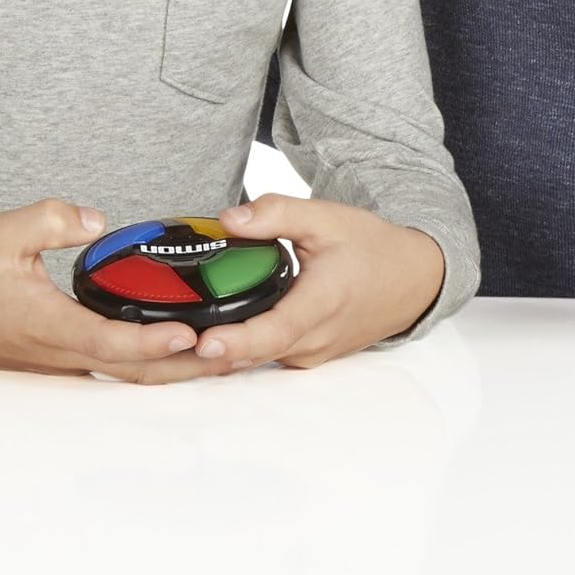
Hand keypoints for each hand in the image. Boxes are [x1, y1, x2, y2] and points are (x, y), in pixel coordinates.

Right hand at [0, 198, 220, 381]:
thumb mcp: (1, 233)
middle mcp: (62, 355)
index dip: (152, 341)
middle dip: (187, 368)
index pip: (109, 340)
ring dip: (178, 369)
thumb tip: (97, 220)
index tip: (191, 334)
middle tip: (237, 351)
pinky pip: (119, 368)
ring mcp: (66, 365)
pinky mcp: (67, 362)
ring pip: (130, 376)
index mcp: (48, 325)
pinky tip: (187, 348)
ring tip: (228, 353)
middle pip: (134, 371)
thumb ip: (50, 219)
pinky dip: (156, 362)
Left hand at [186, 194, 445, 371]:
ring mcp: (310, 355)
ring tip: (172, 339)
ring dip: (218, 353)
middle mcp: (313, 341)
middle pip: (252, 354)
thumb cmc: (371, 248)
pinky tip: (206, 334)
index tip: (204, 343)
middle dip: (208, 352)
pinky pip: (264, 358)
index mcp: (321, 305)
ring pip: (255, 361)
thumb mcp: (327, 218)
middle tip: (162, 342)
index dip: (237, 342)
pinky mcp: (306, 357)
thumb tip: (227, 219)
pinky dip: (236, 349)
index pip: (273, 333)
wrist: (412, 280)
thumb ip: (276, 213)